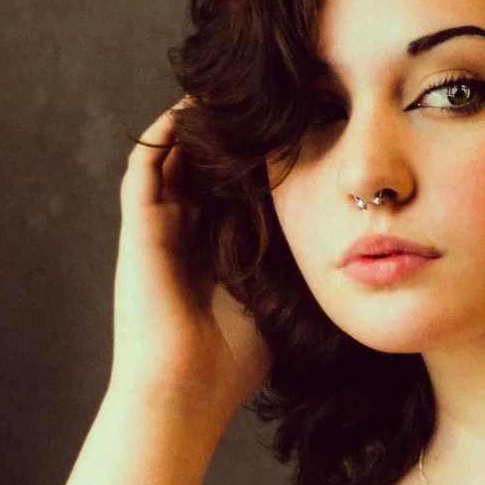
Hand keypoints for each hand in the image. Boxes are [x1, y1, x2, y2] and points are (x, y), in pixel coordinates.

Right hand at [106, 103, 270, 426]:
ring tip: (216, 91)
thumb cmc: (232, 365)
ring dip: (189, 126)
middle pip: (199, 167)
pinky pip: (144, 172)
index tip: (286, 127)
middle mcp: (184, 235)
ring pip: (169, 160)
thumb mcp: (277, 304)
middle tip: (252, 95)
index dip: (253, 160)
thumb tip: (345, 252)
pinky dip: (160, 139)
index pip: (232, 191)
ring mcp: (158, 231)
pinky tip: (183, 112)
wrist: (185, 394)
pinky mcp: (139, 232)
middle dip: (222, 134)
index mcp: (214, 252)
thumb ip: (295, 272)